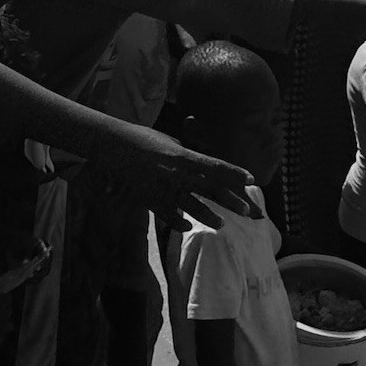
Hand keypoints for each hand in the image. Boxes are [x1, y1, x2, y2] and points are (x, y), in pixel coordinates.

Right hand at [109, 124, 256, 229]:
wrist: (114, 148)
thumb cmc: (142, 138)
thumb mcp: (170, 140)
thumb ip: (186, 153)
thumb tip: (200, 161)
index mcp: (184, 156)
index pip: (217, 166)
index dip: (235, 173)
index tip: (251, 179)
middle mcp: (178, 175)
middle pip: (211, 190)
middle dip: (230, 200)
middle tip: (246, 210)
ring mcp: (165, 190)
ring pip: (193, 208)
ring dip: (210, 217)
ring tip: (222, 224)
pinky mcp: (152, 201)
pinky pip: (170, 217)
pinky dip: (180, 224)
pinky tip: (189, 227)